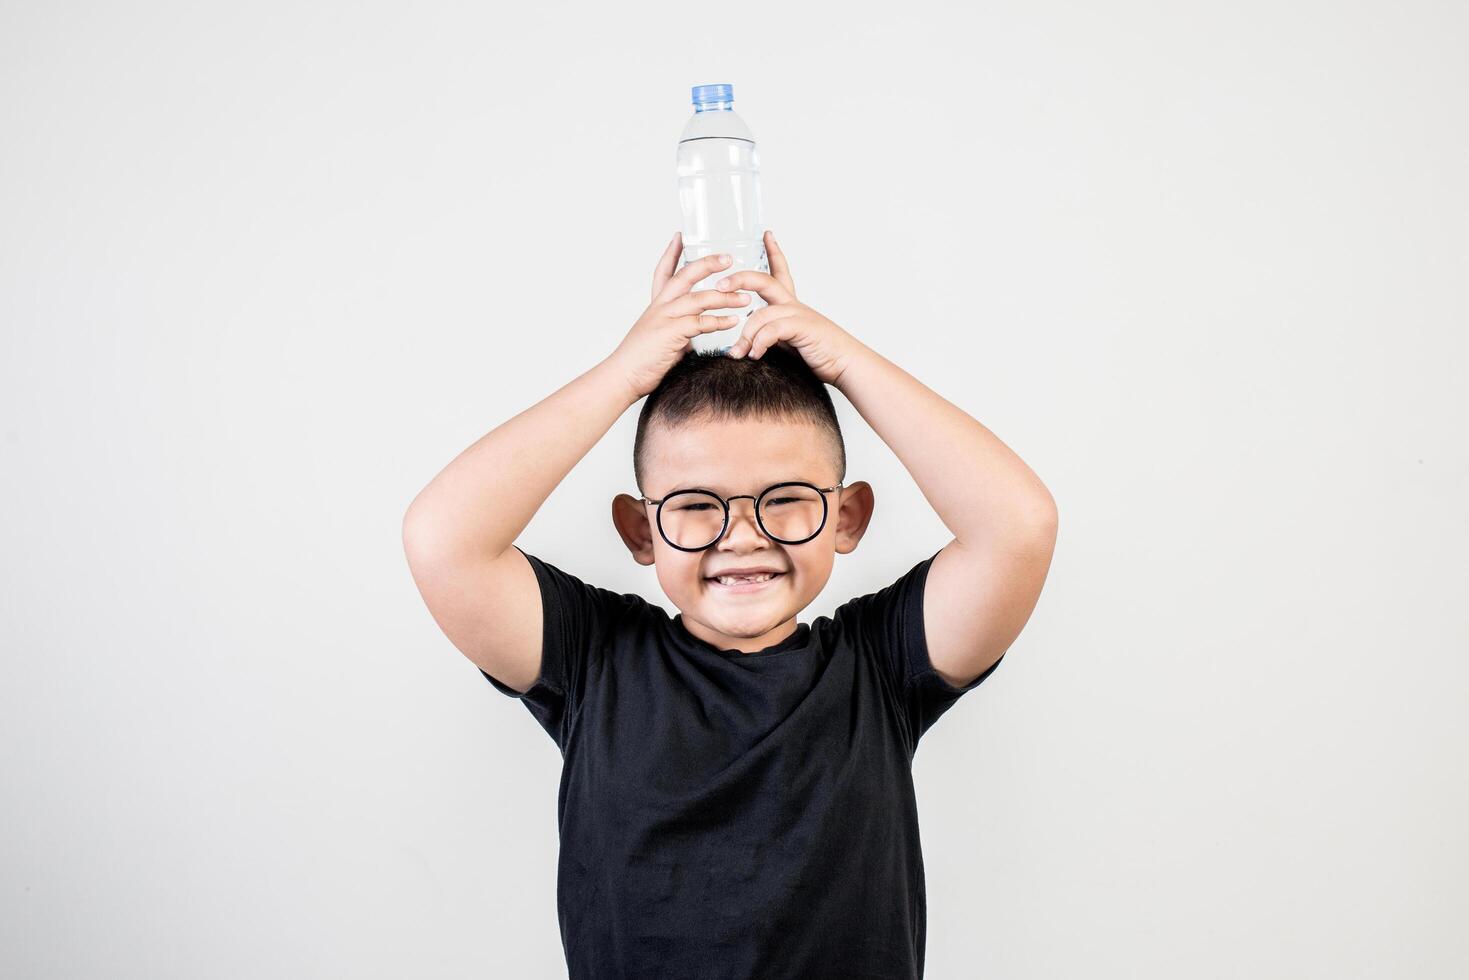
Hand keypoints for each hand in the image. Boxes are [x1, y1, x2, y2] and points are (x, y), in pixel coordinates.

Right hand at [608, 232, 753, 398]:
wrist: (623, 376)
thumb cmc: (642, 361)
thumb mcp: (660, 338)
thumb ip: (678, 331)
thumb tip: (694, 335)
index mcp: (657, 305)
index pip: (663, 271)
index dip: (671, 253)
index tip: (680, 237)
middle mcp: (660, 306)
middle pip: (686, 275)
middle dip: (708, 264)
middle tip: (729, 258)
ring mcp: (665, 318)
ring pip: (699, 298)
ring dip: (725, 297)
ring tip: (746, 298)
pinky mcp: (671, 333)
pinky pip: (700, 322)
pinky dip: (719, 320)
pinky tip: (733, 321)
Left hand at [717, 231, 862, 386]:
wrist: (848, 365)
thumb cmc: (821, 356)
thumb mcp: (789, 344)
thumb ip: (771, 338)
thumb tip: (749, 345)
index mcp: (792, 306)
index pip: (781, 272)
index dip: (774, 251)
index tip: (768, 234)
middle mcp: (795, 305)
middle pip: (764, 281)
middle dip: (740, 279)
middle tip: (720, 285)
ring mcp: (800, 315)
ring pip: (761, 314)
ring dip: (745, 335)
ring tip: (737, 353)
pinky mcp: (803, 328)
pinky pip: (772, 330)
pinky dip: (759, 342)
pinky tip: (755, 354)